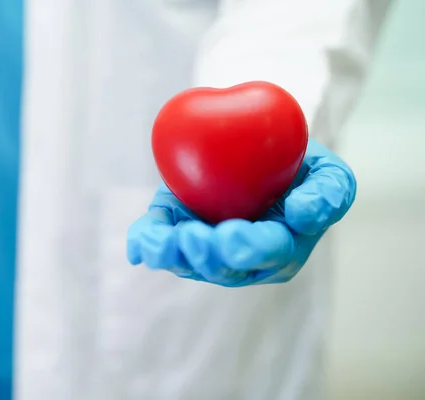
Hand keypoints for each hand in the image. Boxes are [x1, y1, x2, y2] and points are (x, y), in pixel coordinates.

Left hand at [127, 139, 355, 286]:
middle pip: (223, 267)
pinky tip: (137, 245)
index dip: (250, 249)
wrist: (260, 149)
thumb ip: (327, 193)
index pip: (269, 253)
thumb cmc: (298, 167)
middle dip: (205, 256)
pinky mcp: (179, 231)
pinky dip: (146, 243)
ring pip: (188, 261)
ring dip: (170, 254)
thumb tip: (299, 213)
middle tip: (191, 239)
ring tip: (156, 243)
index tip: (231, 237)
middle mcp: (242, 259)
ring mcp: (208, 248)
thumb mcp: (327, 174)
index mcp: (281, 248)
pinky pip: (161, 242)